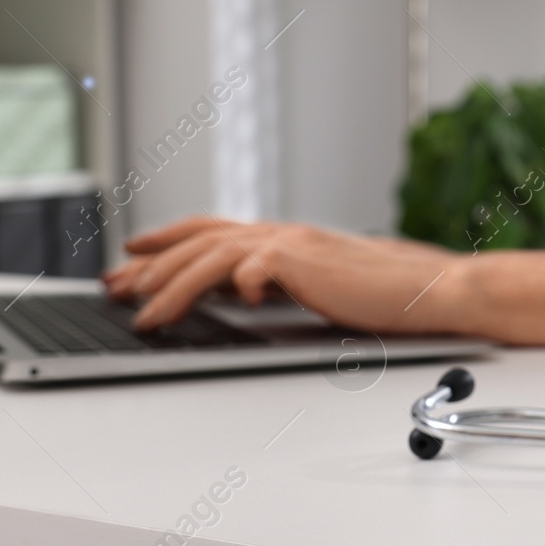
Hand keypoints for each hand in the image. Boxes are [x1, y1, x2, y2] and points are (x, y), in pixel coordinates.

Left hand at [104, 216, 462, 332]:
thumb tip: (245, 290)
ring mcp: (293, 244)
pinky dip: (239, 283)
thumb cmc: (384, 294)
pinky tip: (234, 300)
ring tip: (145, 314)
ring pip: (212, 257)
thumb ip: (282, 280)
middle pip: (198, 242)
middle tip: (114, 287)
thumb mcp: (320, 285)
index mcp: (283, 237)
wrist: (430, 289)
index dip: (165, 242)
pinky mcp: (307, 261)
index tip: (129, 260)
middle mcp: (282, 233)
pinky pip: (257, 267)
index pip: (209, 231)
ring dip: (172, 286)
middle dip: (149, 266)